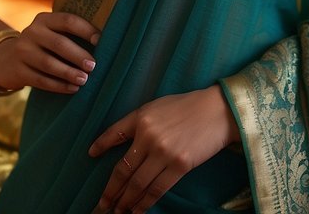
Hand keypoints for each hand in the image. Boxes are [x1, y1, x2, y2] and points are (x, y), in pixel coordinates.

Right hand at [0, 11, 100, 93]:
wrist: (6, 59)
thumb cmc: (42, 46)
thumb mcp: (50, 34)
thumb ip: (69, 35)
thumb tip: (105, 43)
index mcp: (44, 19)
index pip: (67, 20)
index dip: (84, 29)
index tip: (100, 40)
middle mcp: (32, 32)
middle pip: (58, 43)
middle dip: (78, 55)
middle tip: (93, 66)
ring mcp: (22, 51)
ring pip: (48, 63)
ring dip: (69, 73)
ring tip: (84, 80)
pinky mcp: (18, 71)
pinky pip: (41, 80)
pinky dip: (59, 85)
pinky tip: (73, 89)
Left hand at [88, 86, 239, 212]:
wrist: (217, 111)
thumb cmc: (186, 107)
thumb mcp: (156, 107)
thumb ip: (137, 123)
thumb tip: (117, 140)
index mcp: (141, 118)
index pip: (114, 134)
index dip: (101, 146)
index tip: (91, 156)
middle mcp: (148, 136)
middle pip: (123, 170)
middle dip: (110, 191)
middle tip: (100, 206)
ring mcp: (164, 152)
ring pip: (137, 184)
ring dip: (125, 202)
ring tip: (116, 213)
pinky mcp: (180, 165)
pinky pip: (157, 189)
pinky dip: (144, 203)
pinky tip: (136, 211)